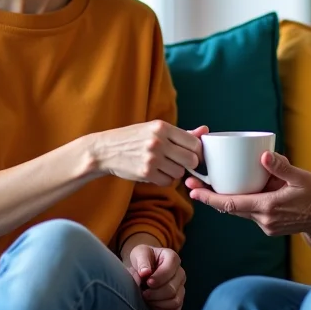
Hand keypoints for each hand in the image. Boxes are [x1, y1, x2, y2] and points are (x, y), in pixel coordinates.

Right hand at [87, 122, 206, 185]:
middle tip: (180, 162)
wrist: (105, 150)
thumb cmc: (133, 138)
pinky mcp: (146, 173)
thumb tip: (205, 131)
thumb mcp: (155, 129)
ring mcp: (152, 158)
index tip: (192, 154)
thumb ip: (181, 133)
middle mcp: (158, 142)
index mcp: (162, 127)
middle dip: (189, 164)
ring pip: (180, 173)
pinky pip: (167, 181)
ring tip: (164, 166)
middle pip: (191, 160)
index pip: (194, 143)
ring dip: (175, 172)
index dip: (197, 152)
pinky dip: (164, 180)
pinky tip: (156, 173)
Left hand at [124, 244, 186, 309]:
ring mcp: (181, 287)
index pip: (170, 270)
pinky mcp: (178, 300)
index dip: (158, 278)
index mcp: (172, 258)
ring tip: (147, 298)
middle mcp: (180, 273)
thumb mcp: (139, 253)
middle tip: (143, 293)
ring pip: (174, 301)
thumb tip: (145, 273)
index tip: (146, 282)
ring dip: (157, 303)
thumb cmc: (142, 259)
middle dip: (155, 293)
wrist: (143, 269)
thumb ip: (142, 261)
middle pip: (172, 289)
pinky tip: (152, 304)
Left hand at [186, 152, 310, 235]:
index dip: (209, 198)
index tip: (192, 190)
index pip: (231, 205)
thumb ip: (282, 167)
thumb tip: (264, 155)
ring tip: (211, 185)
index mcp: (268, 208)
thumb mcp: (302, 177)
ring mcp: (268, 226)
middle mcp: (264, 221)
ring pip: (240, 212)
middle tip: (192, 184)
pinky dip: (243, 203)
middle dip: (210, 197)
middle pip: (230, 209)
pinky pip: (251, 213)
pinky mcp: (272, 226)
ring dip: (227, 200)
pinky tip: (241, 190)